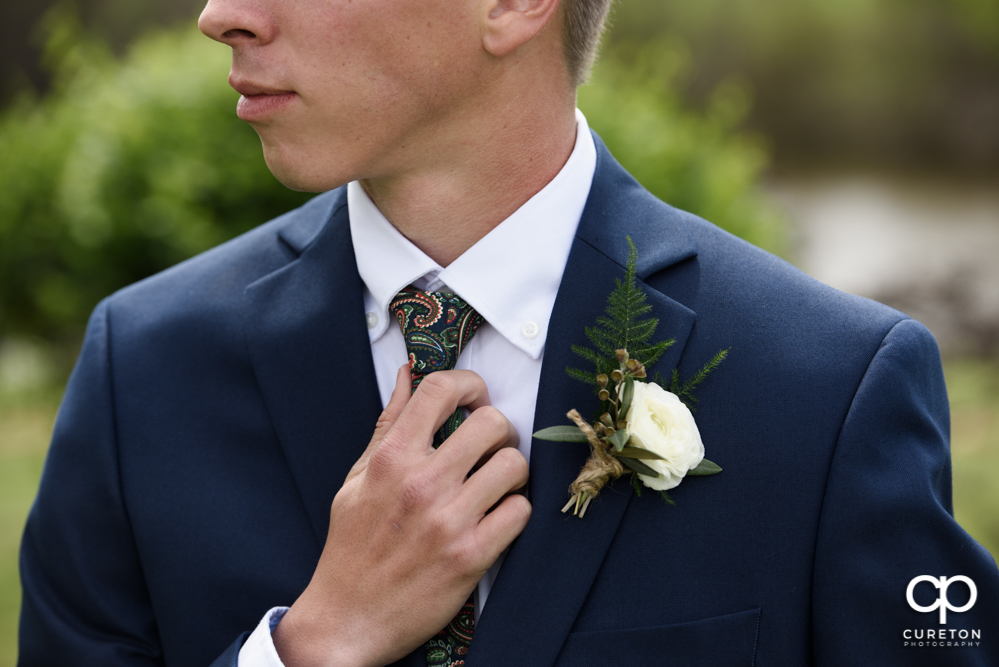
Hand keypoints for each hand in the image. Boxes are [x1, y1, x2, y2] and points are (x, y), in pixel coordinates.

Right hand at [273, 365, 531, 666]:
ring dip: (511, 471)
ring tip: (495, 483)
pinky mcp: (470, 557)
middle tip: (490, 447)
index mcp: (391, 459)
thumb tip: (408, 375)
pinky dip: (515, 511)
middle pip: (491, 422)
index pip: (440, 389)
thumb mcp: (357, 479)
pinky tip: (497, 517)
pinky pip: (520, 511)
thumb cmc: (351, 547)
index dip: (469, 383)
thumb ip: (387, 424)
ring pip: (514, 465)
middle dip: (498, 430)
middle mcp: (420, 484)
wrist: (346, 620)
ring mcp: (448, 521)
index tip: (474, 397)